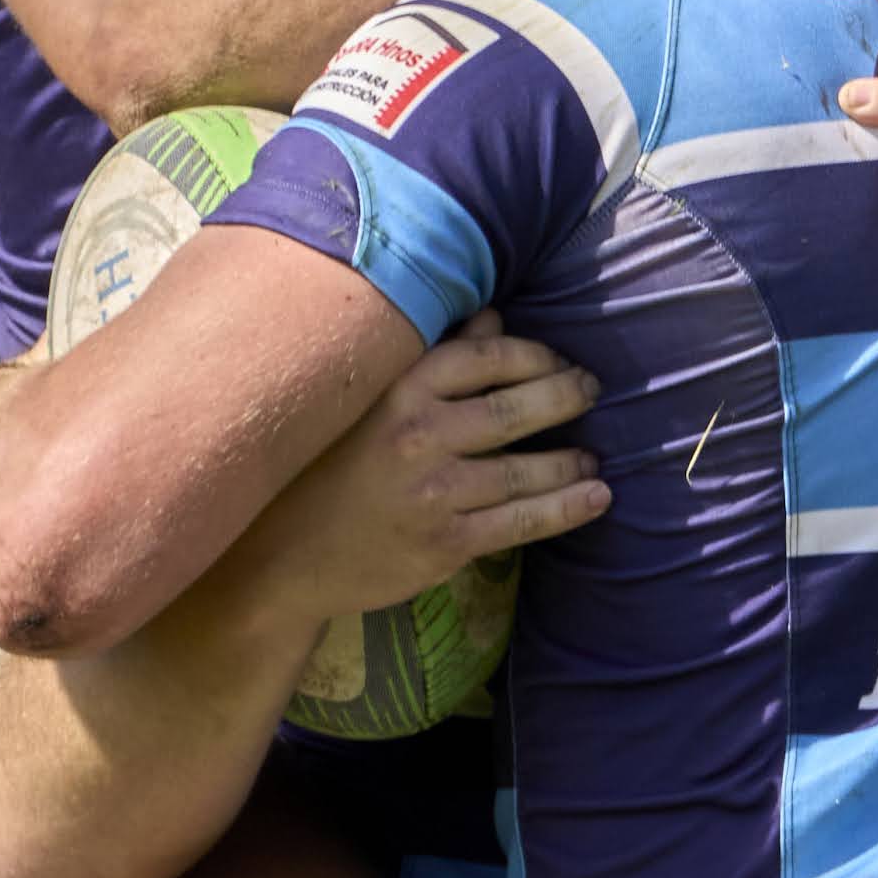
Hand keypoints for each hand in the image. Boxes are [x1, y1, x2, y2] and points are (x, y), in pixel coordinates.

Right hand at [227, 324, 606, 626]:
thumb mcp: (366, 405)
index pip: (484, 356)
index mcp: (396, 390)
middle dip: (564, 395)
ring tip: (592, 456)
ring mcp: (433, 492)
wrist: (280, 560)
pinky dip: (565, 508)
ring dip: (570, 460)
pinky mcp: (444, 544)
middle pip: (514, 407)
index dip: (532, 355)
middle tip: (590, 390)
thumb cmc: (323, 470)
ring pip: (523, 470)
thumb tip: (493, 318)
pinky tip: (596, 496)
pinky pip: (520, 522)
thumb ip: (433, 359)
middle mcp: (417, 435)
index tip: (556, 359)